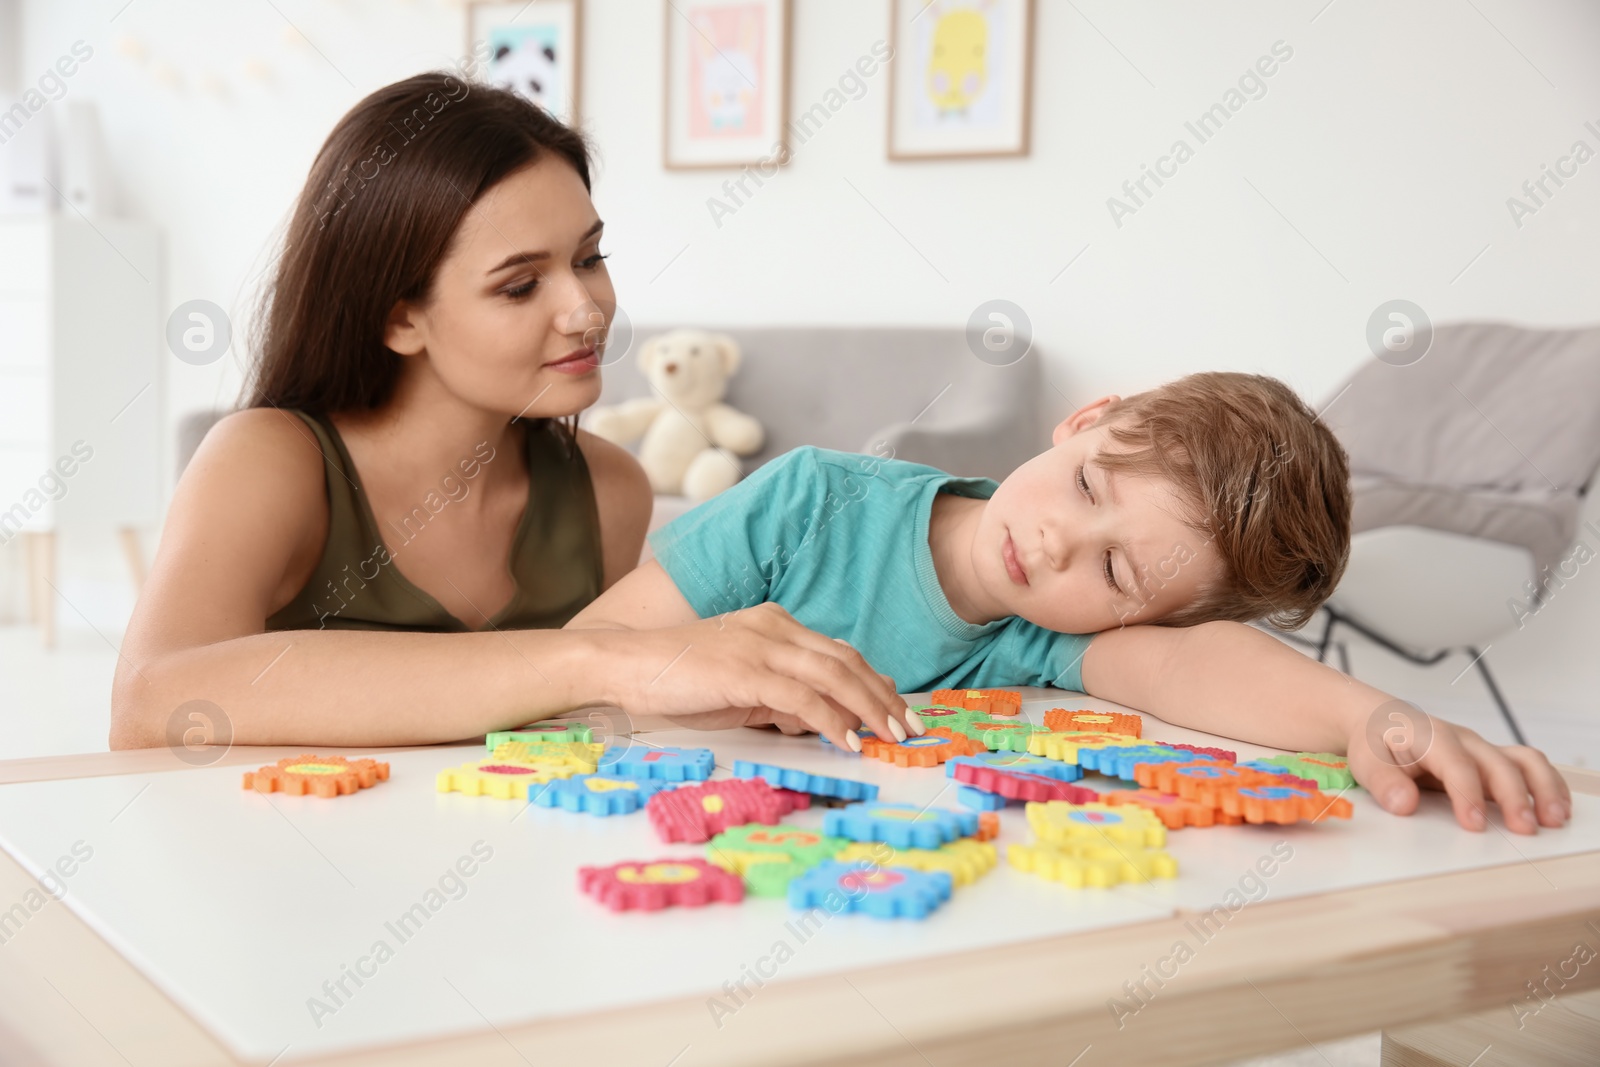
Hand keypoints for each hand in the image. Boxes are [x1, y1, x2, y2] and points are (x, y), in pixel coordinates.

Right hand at [591, 603, 918, 749]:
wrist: (624, 665)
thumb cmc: (675, 679)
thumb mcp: (739, 688)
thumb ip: (779, 698)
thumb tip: (820, 722)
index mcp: (774, 624)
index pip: (837, 652)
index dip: (872, 680)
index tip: (896, 708)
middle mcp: (775, 628)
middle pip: (847, 661)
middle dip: (884, 696)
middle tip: (910, 727)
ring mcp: (761, 647)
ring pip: (835, 675)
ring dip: (870, 708)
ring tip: (892, 736)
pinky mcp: (747, 671)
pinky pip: (804, 697)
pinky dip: (832, 721)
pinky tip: (849, 741)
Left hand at [1347, 710, 1570, 834]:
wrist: (1380, 721)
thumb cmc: (1376, 740)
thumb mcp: (1366, 759)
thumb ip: (1383, 781)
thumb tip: (1403, 804)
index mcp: (1432, 737)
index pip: (1457, 765)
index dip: (1468, 795)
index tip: (1473, 825)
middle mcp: (1464, 741)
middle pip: (1499, 763)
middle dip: (1515, 796)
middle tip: (1523, 829)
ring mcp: (1481, 750)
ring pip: (1524, 761)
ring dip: (1543, 789)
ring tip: (1554, 819)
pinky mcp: (1490, 762)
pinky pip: (1527, 768)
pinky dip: (1546, 786)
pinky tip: (1555, 809)